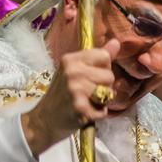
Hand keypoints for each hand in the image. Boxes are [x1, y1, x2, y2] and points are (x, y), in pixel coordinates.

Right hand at [21, 39, 120, 156]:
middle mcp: (72, 71)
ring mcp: (75, 88)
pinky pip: (103, 110)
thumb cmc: (64, 93)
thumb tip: (116, 42)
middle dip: (104, 86)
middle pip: (109, 75)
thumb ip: (98, 57)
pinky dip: (98, 114)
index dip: (103, 68)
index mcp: (71, 59)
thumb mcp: (77, 70)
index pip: (104, 56)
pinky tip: (85, 112)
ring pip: (109, 92)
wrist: (44, 119)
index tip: (91, 75)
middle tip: (86, 92)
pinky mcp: (79, 107)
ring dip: (102, 100)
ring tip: (86, 101)